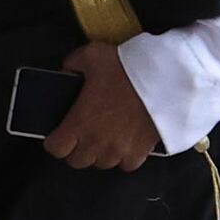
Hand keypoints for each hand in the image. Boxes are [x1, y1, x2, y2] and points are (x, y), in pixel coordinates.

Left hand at [42, 40, 162, 170]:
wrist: (165, 80)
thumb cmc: (126, 69)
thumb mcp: (92, 55)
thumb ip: (73, 64)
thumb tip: (67, 69)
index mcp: (79, 123)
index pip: (55, 148)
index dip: (55, 141)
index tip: (60, 133)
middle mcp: (96, 143)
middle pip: (77, 161)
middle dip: (76, 149)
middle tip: (83, 134)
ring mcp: (118, 151)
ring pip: (101, 163)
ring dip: (100, 153)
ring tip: (105, 136)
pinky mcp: (139, 153)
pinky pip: (126, 164)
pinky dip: (124, 156)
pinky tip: (126, 142)